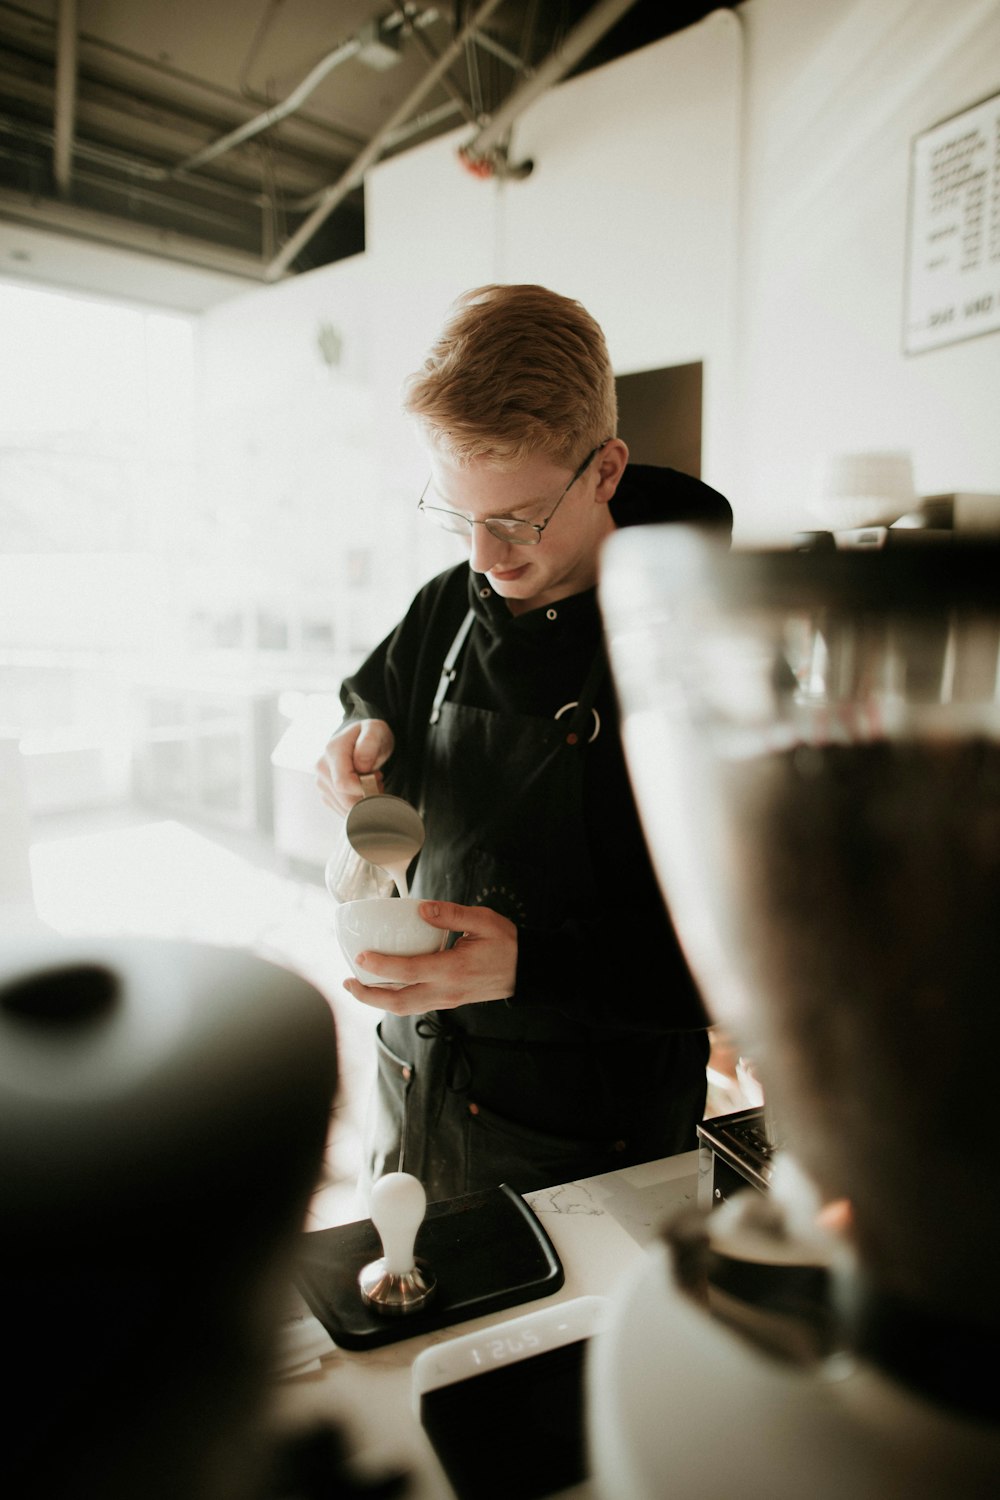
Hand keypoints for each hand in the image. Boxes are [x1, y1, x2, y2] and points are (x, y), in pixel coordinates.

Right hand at [315, 719, 394, 814]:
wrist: (362, 740)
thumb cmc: (370, 736)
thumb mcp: (376, 730)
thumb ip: (369, 743)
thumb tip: (361, 765)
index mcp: (332, 750)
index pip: (344, 783)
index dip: (365, 787)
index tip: (377, 776)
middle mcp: (321, 767)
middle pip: (344, 799)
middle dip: (366, 796)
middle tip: (378, 781)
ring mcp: (321, 781)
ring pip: (343, 807)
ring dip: (363, 801)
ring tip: (370, 783)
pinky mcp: (325, 793)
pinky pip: (342, 810)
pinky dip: (357, 805)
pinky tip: (362, 791)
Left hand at [343, 901, 517, 1016]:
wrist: (525, 972)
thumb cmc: (506, 944)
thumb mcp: (484, 921)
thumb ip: (453, 914)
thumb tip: (421, 909)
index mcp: (453, 969)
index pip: (409, 972)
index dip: (382, 966)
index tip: (361, 957)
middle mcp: (446, 990)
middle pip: (398, 1001)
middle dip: (368, 995)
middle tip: (347, 981)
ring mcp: (446, 1000)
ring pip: (404, 1008)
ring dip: (377, 1001)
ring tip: (357, 986)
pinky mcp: (447, 1002)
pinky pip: (414, 1006)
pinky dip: (393, 999)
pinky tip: (383, 986)